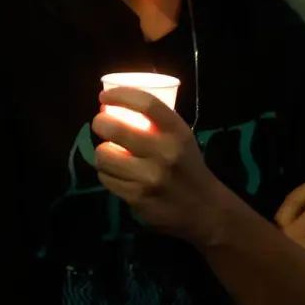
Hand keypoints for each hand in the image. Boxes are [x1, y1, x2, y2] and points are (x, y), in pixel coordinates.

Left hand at [92, 87, 233, 246]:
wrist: (205, 209)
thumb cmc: (187, 166)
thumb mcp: (181, 138)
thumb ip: (157, 123)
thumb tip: (117, 105)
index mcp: (177, 132)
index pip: (146, 103)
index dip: (120, 94)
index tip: (104, 95)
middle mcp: (164, 153)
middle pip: (115, 129)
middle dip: (100, 123)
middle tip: (100, 124)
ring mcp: (149, 178)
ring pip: (104, 156)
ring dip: (102, 152)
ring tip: (110, 152)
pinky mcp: (137, 198)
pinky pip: (107, 179)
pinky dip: (107, 173)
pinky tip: (116, 173)